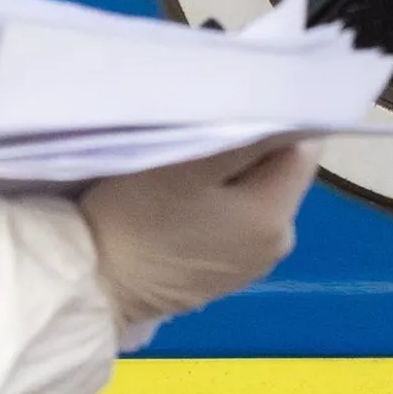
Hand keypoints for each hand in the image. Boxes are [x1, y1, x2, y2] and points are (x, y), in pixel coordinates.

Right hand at [80, 138, 320, 334]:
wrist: (91, 285)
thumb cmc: (139, 217)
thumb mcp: (191, 163)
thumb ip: (250, 137)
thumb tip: (291, 116)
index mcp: (279, 218)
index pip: (301, 149)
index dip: (274, 121)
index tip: (235, 108)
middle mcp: (279, 244)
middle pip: (281, 173)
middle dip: (252, 149)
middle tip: (205, 134)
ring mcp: (252, 264)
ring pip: (257, 196)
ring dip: (233, 176)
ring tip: (191, 166)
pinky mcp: (224, 274)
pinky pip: (236, 222)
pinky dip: (219, 204)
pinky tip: (186, 201)